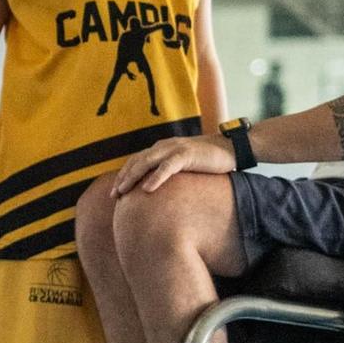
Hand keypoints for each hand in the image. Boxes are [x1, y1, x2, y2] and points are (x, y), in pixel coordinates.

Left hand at [111, 135, 234, 195]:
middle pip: (136, 162)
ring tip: (122, 192)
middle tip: (113, 196)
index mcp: (162, 149)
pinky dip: (155, 177)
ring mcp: (174, 149)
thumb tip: (158, 192)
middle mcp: (164, 147)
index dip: (124, 175)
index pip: (136, 161)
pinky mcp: (186, 155)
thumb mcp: (184, 166)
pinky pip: (167, 167)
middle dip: (123, 178)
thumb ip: (170, 173)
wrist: (230, 148)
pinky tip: (146, 189)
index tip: (115, 193)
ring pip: (146, 162)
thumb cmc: (208, 160)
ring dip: (132, 177)